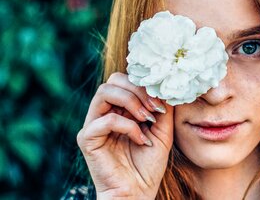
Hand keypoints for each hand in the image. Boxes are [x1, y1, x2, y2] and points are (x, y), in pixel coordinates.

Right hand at [76, 72, 172, 199]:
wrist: (138, 194)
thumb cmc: (149, 164)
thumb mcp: (162, 130)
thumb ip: (162, 107)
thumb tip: (164, 86)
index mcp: (120, 109)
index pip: (126, 81)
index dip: (144, 85)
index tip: (162, 101)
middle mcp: (104, 113)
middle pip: (113, 80)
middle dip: (138, 89)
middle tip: (154, 108)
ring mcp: (94, 124)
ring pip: (104, 92)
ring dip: (131, 101)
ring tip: (147, 118)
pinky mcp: (87, 139)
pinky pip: (105, 120)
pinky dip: (127, 125)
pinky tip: (140, 139)